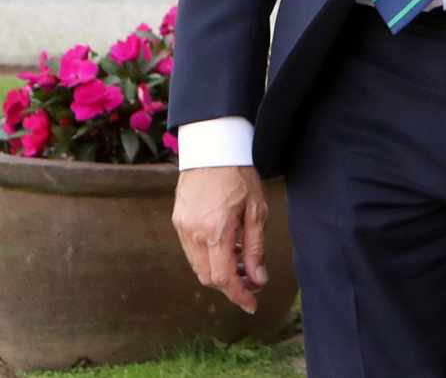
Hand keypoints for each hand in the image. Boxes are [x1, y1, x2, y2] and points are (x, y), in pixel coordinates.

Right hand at [172, 165, 269, 313]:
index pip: (224, 278)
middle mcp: (194, 234)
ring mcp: (182, 229)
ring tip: (243, 261)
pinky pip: (192, 250)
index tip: (251, 304)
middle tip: (252, 282)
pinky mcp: (178, 222)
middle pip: (208, 277)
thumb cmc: (239, 175)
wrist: (212, 149)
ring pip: (198, 266)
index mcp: (216, 232)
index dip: (238, 295)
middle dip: (231, 285)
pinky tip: (228, 247)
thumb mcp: (256, 209)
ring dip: (220, 271)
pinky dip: (209, 257)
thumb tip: (258, 278)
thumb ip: (256, 246)